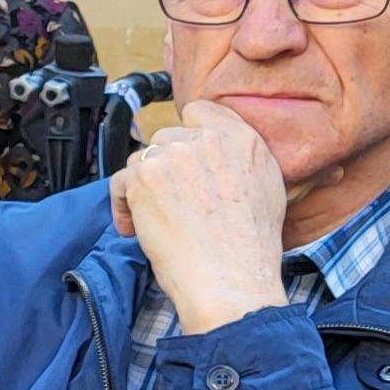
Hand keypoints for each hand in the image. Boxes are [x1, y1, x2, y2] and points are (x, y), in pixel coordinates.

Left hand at [110, 99, 289, 333]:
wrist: (230, 279)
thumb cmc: (250, 248)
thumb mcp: (269, 190)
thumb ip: (245, 160)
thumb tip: (227, 156)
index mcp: (242, 139)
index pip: (200, 111)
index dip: (187, 135)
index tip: (183, 159)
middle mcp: (207, 140)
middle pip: (167, 138)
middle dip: (166, 166)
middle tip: (172, 200)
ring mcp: (174, 155)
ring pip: (142, 159)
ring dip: (144, 186)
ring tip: (155, 218)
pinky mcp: (145, 177)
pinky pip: (120, 181)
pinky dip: (122, 203)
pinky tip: (134, 226)